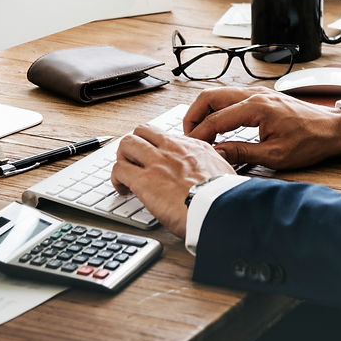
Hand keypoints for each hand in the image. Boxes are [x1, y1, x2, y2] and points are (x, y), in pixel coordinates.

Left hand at [110, 124, 235, 237]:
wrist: (220, 209)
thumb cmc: (224, 197)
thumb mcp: (224, 171)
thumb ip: (213, 166)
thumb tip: (212, 171)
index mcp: (193, 147)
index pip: (164, 136)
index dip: (155, 146)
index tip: (154, 158)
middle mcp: (172, 149)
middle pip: (142, 131)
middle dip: (134, 146)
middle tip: (134, 162)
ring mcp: (156, 162)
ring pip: (127, 144)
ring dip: (122, 159)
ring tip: (125, 175)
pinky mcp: (144, 180)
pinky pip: (119, 169)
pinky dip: (116, 179)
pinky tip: (122, 190)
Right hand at [184, 86, 340, 169]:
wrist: (332, 130)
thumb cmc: (310, 142)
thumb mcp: (275, 156)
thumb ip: (242, 153)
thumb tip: (216, 154)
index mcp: (256, 107)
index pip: (216, 119)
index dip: (199, 135)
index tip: (191, 148)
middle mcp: (254, 94)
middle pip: (210, 97)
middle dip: (194, 116)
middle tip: (189, 136)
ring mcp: (257, 92)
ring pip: (218, 94)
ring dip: (205, 111)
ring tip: (200, 132)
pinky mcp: (261, 96)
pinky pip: (230, 97)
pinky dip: (217, 108)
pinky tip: (217, 125)